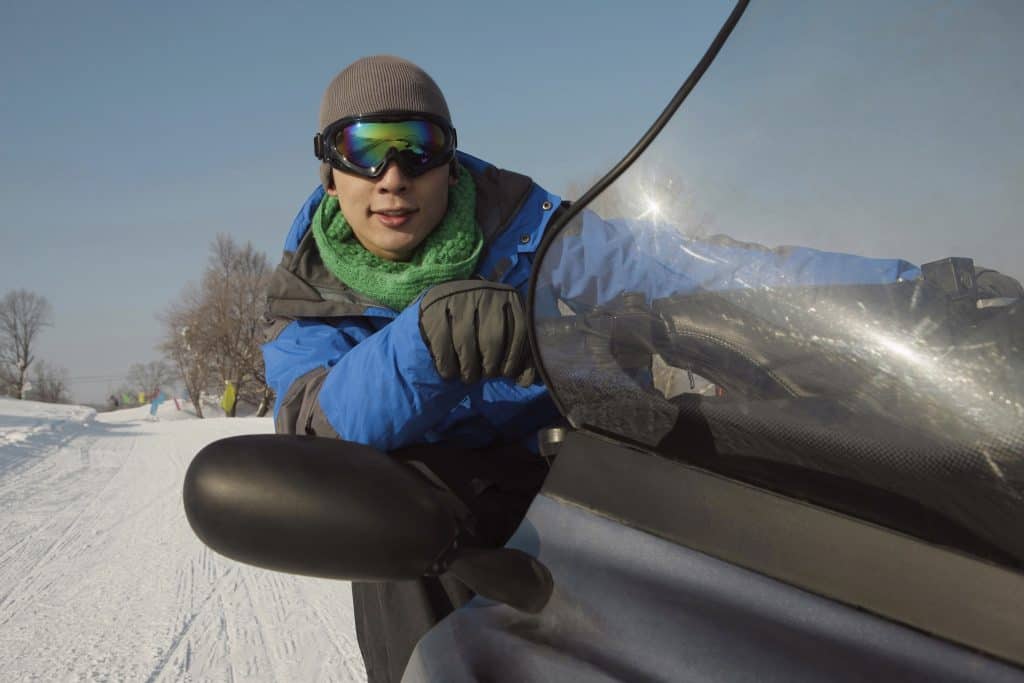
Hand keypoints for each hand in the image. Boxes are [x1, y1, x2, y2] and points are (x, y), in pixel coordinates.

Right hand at [419, 280, 535, 385]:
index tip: (506, 374)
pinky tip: (449, 372)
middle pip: (491, 339)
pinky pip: (441, 343)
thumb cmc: (483, 325)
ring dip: (468, 369)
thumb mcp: (506, 333)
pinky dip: (447, 365)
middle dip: (490, 367)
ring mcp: (458, 297)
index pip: (520, 332)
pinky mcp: (433, 307)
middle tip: (485, 375)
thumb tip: (525, 382)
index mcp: (510, 298)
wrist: (446, 300)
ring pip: (465, 342)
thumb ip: (520, 356)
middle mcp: (486, 292)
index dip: (514, 360)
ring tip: (469, 376)